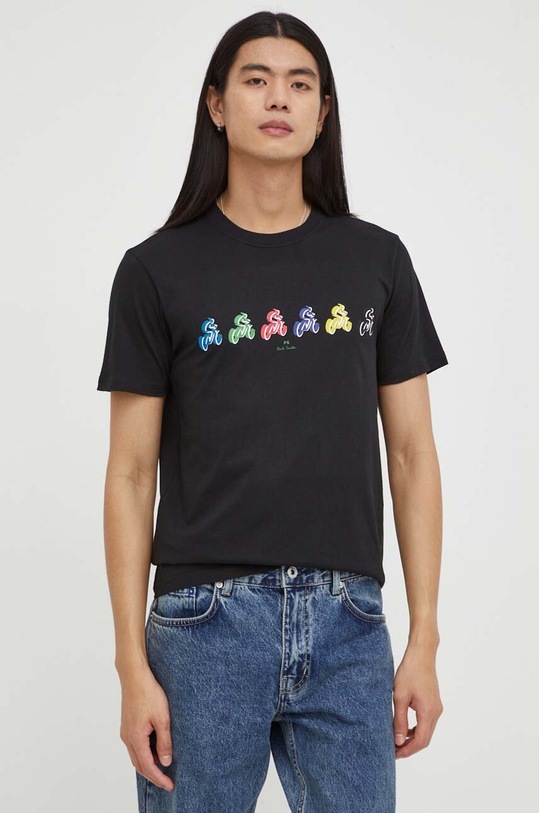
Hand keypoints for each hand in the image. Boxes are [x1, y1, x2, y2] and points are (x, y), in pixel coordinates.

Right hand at [119, 667, 174, 790]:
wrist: (134, 676)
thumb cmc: (149, 693)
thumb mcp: (162, 718)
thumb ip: (164, 742)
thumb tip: (165, 762)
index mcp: (135, 738)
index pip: (148, 766)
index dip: (159, 778)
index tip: (169, 785)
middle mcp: (127, 738)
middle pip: (139, 765)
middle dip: (153, 775)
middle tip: (167, 781)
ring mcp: (125, 732)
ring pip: (136, 756)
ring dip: (148, 764)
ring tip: (164, 767)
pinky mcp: (127, 726)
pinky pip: (135, 746)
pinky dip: (145, 753)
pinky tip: (155, 749)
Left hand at [392, 648, 442, 758]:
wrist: (422, 654)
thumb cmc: (409, 672)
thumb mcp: (399, 697)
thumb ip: (399, 720)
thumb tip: (398, 741)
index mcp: (428, 712)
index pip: (420, 740)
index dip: (407, 750)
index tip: (394, 754)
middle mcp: (436, 712)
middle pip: (425, 739)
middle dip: (410, 747)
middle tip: (394, 751)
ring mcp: (437, 708)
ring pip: (426, 731)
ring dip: (413, 739)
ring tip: (397, 742)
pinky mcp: (434, 703)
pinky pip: (426, 722)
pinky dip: (416, 729)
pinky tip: (405, 728)